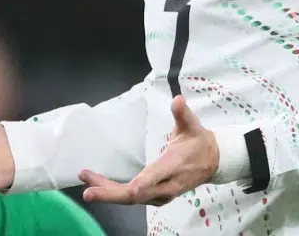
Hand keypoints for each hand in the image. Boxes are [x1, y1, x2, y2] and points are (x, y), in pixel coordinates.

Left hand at [79, 95, 217, 206]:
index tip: (131, 188)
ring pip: (131, 199)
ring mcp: (161, 195)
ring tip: (86, 178)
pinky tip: (99, 186)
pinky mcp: (155, 197)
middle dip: (111, 194)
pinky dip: (113, 193)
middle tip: (88, 190)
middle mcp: (167, 185)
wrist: (213, 162)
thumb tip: (178, 100)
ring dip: (107, 192)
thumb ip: (183, 114)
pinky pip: (132, 198)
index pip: (158, 176)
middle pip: (137, 195)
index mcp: (174, 165)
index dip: (145, 184)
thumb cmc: (199, 142)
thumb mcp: (193, 125)